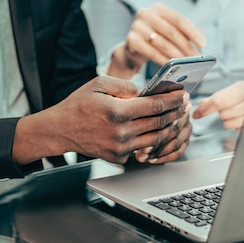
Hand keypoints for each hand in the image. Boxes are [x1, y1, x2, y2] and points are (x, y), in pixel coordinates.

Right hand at [13, 76, 188, 165]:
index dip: (173, 99)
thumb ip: (125, 85)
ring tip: (175, 117)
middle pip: (159, 123)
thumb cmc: (79, 104)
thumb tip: (146, 90)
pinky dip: (152, 140)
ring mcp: (120, 148)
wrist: (60, 130)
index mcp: (118, 111)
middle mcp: (121, 132)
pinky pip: (142, 149)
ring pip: (155, 139)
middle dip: (175, 112)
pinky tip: (157, 130)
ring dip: (168, 128)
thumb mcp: (99, 83)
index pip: (155, 105)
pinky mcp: (118, 158)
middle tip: (183, 105)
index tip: (183, 95)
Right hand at [109, 3, 204, 76]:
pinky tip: (171, 66)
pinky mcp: (131, 40)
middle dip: (186, 46)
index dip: (192, 32)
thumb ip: (184, 32)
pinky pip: (151, 52)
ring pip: (162, 43)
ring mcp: (137, 26)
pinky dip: (162, 60)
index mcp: (159, 9)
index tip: (203, 44)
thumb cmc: (156, 37)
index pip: (179, 19)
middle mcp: (146, 14)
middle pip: (171, 32)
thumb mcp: (170, 32)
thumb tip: (201, 37)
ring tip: (186, 64)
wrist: (133, 48)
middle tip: (195, 58)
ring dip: (176, 55)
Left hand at [192, 80, 243, 129]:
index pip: (220, 101)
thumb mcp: (235, 88)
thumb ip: (218, 96)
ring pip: (230, 124)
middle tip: (227, 106)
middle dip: (222, 112)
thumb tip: (201, 105)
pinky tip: (242, 117)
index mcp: (243, 88)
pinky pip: (238, 130)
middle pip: (224, 114)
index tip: (197, 114)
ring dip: (229, 120)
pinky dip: (236, 125)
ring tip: (236, 112)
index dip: (206, 108)